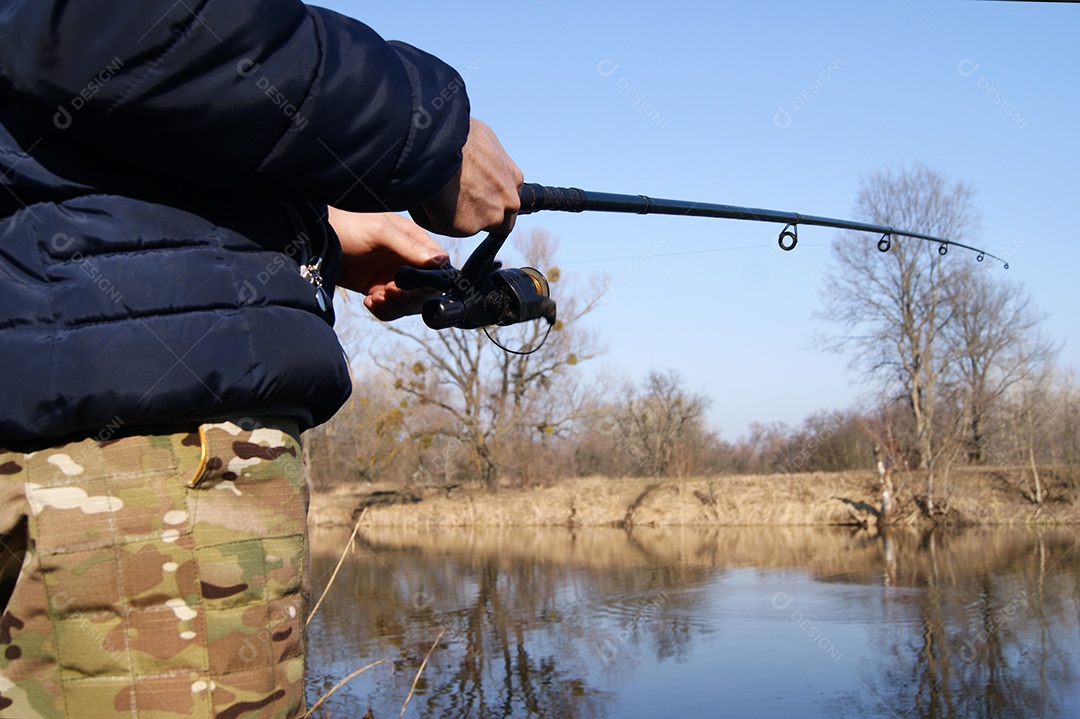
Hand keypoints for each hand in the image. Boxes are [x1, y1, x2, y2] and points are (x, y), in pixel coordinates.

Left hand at [328, 207, 449, 320]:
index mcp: (415, 241)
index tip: (409, 285)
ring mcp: (393, 276)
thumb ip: (410, 247)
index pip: (438, 267)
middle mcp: (408, 260)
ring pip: (409, 304)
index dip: (429, 282)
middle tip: (388, 291)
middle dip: (409, 297)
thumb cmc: (347, 225)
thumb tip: (441, 260)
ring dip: (395, 306)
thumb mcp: (380, 232)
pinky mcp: (378, 289)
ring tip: (376, 296)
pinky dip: (384, 311)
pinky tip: (368, 301)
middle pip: (426, 291)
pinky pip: (391, 309)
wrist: (315, 239)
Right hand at [409, 118, 522, 236]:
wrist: (441, 143)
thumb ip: (488, 163)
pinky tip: (425, 198)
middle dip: (480, 218)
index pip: (509, 201)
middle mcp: (508, 201)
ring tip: (436, 194)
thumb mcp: (483, 141)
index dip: (492, 200)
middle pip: (499, 222)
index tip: (477, 197)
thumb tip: (476, 166)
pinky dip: (433, 218)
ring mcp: (489, 217)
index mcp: (513, 179)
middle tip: (457, 205)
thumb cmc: (458, 135)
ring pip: (470, 226)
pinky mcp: (467, 227)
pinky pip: (446, 228)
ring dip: (455, 218)